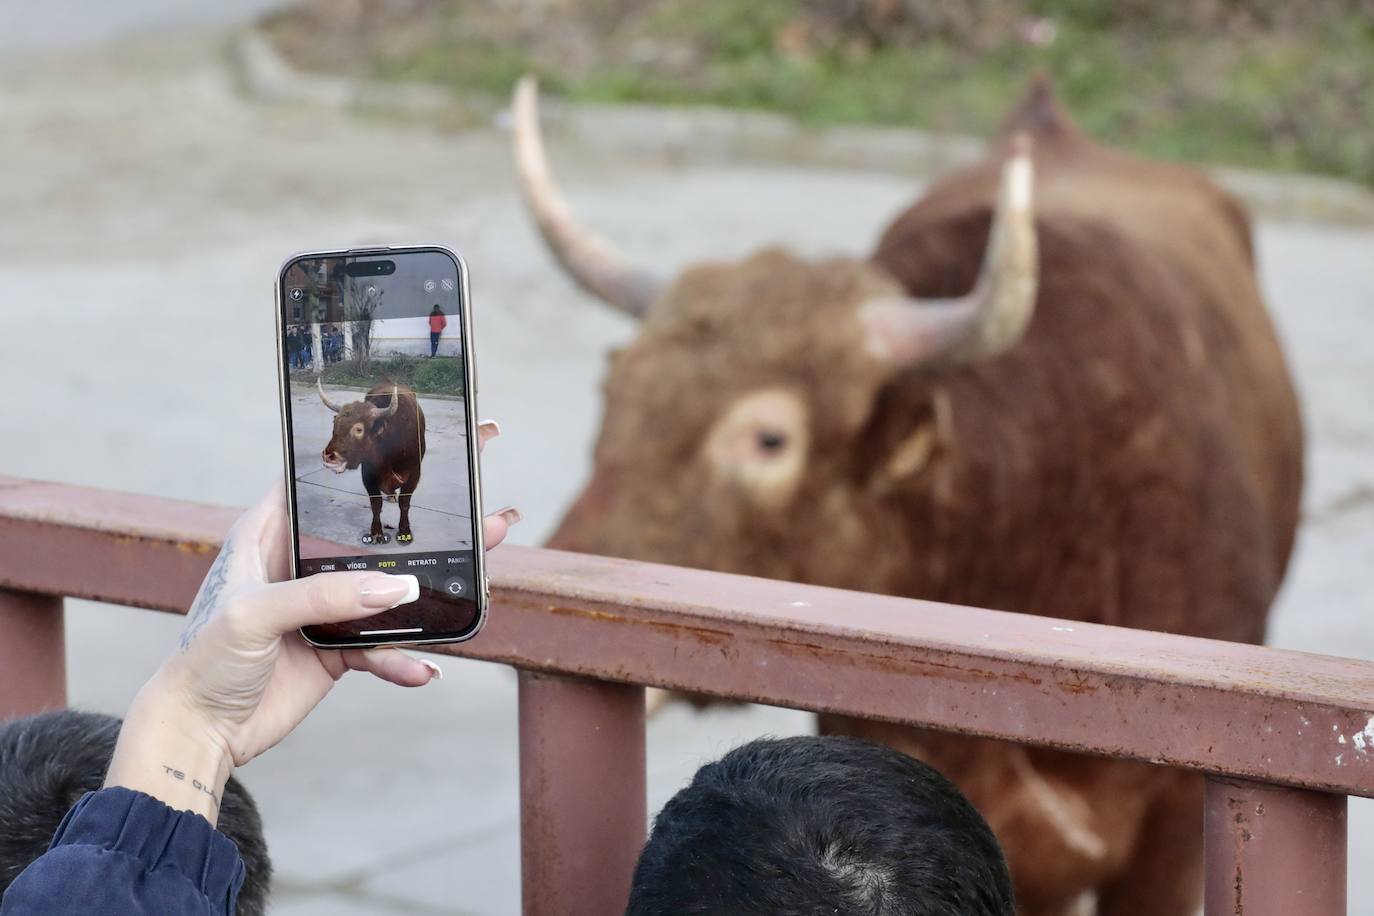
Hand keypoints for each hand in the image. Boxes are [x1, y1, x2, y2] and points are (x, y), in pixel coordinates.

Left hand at [105, 420, 517, 823]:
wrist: (199, 733)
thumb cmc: (204, 660)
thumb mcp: (255, 615)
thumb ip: (325, 596)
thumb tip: (399, 587)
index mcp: (268, 534)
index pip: (322, 484)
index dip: (367, 460)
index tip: (416, 441)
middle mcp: (300, 565)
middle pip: (374, 536)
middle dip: (425, 525)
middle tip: (481, 509)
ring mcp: (324, 608)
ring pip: (390, 590)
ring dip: (433, 590)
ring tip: (479, 578)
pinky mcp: (337, 650)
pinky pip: (384, 648)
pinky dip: (406, 659)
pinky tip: (425, 669)